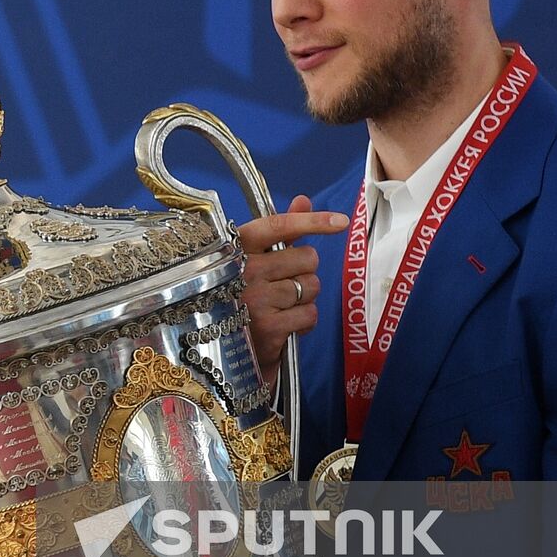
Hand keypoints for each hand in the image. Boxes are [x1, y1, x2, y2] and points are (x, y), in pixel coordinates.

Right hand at [237, 196, 348, 380]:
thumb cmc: (238, 303)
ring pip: (310, 287)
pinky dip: (303, 322)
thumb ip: (278, 233)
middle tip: (282, 287)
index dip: (312, 221)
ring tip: (279, 309)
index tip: (341, 222)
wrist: (216, 357)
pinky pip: (309, 314)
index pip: (277, 226)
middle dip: (304, 272)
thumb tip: (302, 199)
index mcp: (233, 250)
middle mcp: (241, 271)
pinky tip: (284, 327)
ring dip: (304, 299)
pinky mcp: (268, 327)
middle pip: (306, 257)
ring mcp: (254, 299)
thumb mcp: (250, 266)